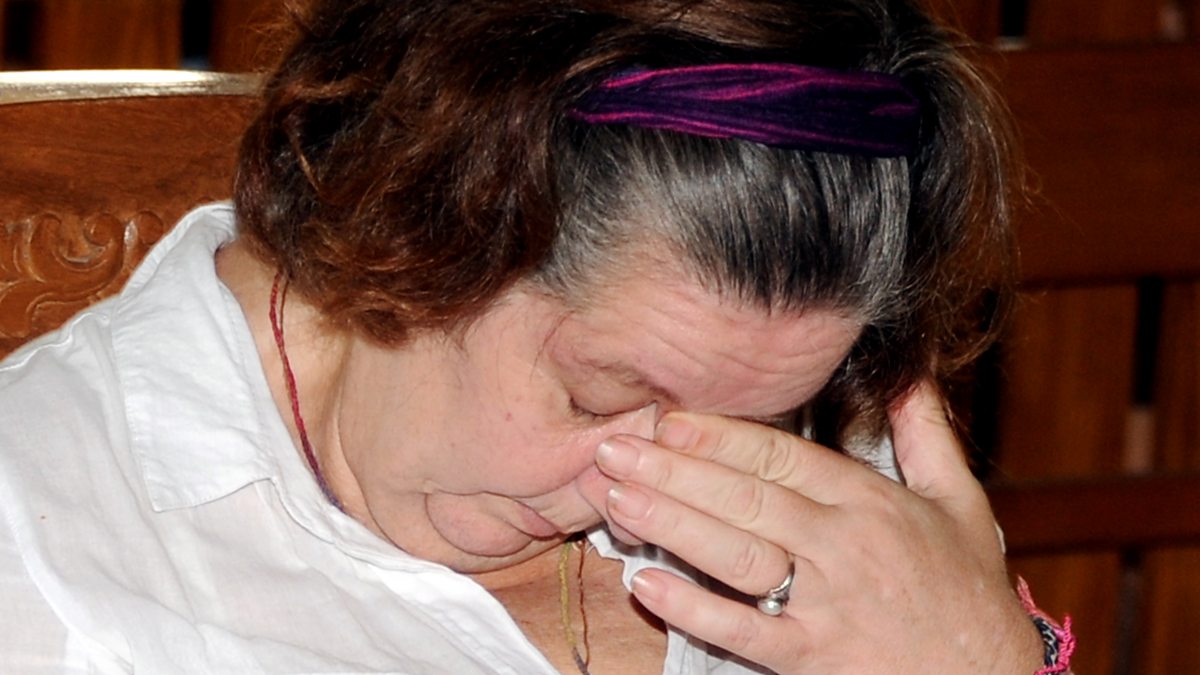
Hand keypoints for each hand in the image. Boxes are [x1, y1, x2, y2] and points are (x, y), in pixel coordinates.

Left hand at [594, 382, 1042, 673]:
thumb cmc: (968, 592)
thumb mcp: (961, 503)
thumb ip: (927, 436)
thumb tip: (910, 374)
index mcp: (870, 502)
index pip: (782, 457)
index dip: (721, 436)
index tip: (668, 418)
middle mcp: (843, 545)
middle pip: (747, 498)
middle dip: (675, 470)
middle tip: (613, 449)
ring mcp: (827, 604)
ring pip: (738, 555)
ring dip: (673, 524)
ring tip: (617, 498)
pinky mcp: (814, 658)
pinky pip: (745, 632)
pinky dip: (695, 609)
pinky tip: (648, 584)